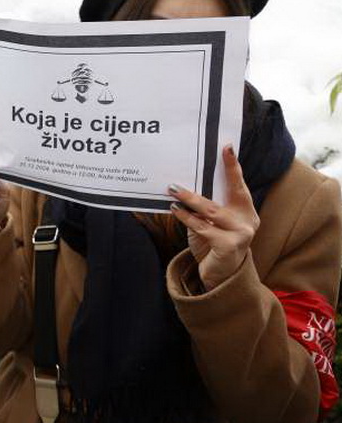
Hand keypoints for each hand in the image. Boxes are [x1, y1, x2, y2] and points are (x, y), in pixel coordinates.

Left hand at [169, 144, 258, 289]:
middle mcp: (248, 220)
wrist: (220, 275)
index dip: (233, 167)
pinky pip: (203, 227)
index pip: (239, 185)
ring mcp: (242, 234)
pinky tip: (174, 209)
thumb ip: (207, 207)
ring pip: (212, 210)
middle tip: (207, 155)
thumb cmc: (213, 243)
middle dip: (213, 178)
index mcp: (246, 211)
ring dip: (190, 199)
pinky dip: (186, 217)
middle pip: (230, 193)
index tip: (227, 147)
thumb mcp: (211, 223)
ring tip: (173, 189)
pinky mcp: (229, 246)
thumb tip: (184, 185)